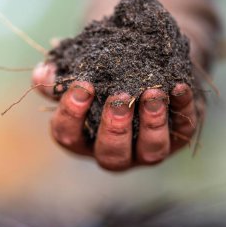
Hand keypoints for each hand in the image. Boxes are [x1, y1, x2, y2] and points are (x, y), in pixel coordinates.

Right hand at [33, 62, 202, 170]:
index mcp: (83, 138)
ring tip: (153, 93)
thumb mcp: (78, 77)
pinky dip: (182, 108)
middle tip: (119, 98)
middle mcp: (114, 150)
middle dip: (114, 128)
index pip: (68, 136)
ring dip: (151, 123)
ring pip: (151, 151)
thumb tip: (42, 72)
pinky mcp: (176, 137)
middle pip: (111, 154)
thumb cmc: (101, 81)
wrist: (139, 73)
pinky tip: (178, 86)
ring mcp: (146, 149)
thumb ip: (58, 78)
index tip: (82, 86)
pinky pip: (182, 130)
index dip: (71, 114)